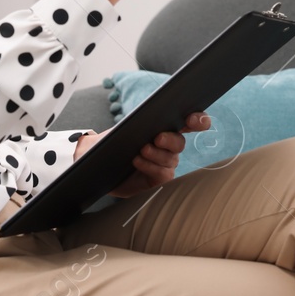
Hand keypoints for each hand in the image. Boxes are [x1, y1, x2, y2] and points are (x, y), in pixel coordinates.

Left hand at [72, 112, 212, 197]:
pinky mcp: (157, 179)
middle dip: (171, 140)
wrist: (96, 163)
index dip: (198, 120)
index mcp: (165, 127)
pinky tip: (137, 161)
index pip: (189, 122)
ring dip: (156, 154)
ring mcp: (164, 164)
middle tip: (157, 137)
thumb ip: (141, 122)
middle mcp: (169, 146)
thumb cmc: (112, 142)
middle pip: (180, 142)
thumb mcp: (125, 128)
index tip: (194, 119)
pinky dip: (151, 167)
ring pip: (171, 159)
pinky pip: (163, 174)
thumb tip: (152, 116)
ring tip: (140, 150)